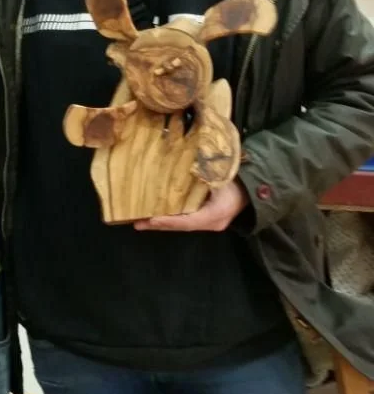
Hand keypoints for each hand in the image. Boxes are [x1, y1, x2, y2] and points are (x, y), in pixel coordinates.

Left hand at [133, 181, 247, 232]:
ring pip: (184, 225)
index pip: (186, 222)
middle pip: (182, 227)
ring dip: (164, 223)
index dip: (167, 222)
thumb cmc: (238, 178)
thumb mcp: (220, 175)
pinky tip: (159, 215)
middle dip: (159, 225)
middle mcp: (212, 223)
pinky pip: (188, 221)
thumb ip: (203, 174)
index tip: (149, 221)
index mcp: (215, 214)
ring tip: (143, 220)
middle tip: (137, 223)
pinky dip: (173, 219)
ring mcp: (212, 223)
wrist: (255, 186)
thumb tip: (181, 166)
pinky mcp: (210, 220)